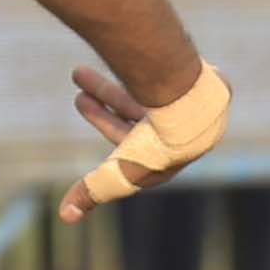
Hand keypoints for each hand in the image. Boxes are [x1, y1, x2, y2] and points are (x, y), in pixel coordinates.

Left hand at [56, 56, 225, 220]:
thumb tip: (65, 216)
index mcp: (167, 154)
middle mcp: (181, 133)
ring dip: (113, 78)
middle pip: (135, 112)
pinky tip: (136, 53)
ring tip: (84, 63)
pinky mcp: (204, 86)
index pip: (130, 139)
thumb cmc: (155, 145)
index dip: (103, 121)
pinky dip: (151, 68)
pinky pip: (171, 74)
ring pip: (148, 90)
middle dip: (104, 97)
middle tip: (77, 74)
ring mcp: (194, 109)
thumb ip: (92, 190)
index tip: (78, 99)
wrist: (192, 107)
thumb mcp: (116, 172)